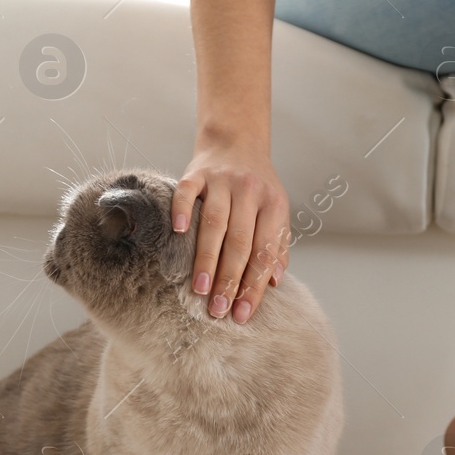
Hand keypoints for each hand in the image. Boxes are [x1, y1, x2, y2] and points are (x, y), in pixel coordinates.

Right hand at [171, 143, 289, 323]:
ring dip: (206, 258)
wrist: (237, 141)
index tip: (242, 314)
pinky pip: (187, 192)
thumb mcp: (275, 211)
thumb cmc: (257, 186)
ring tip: (199, 289)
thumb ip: (276, 244)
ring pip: (215, 223)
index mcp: (273, 204)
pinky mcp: (197, 171)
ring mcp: (222, 180)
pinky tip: (177, 232)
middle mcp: (250, 191)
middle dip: (229, 279)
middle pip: (239, 242)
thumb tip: (275, 281)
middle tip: (217, 309)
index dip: (254, 285)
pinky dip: (182, 210)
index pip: (264, 251)